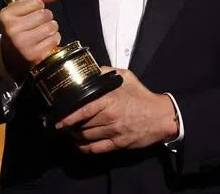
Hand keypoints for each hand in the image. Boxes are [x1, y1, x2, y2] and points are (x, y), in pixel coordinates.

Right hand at [0, 0, 60, 79]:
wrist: (11, 55)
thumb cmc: (18, 26)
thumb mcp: (20, 8)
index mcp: (6, 15)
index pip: (35, 1)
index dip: (37, 5)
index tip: (30, 11)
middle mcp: (12, 30)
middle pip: (45, 13)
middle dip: (46, 16)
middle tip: (37, 22)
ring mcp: (23, 44)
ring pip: (52, 26)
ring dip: (51, 27)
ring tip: (41, 31)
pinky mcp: (34, 56)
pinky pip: (55, 39)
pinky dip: (53, 38)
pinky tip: (44, 41)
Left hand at [54, 68, 178, 152]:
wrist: (161, 117)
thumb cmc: (142, 96)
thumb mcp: (126, 77)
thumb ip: (107, 72)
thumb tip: (91, 71)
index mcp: (110, 100)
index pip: (83, 110)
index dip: (68, 117)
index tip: (58, 119)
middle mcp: (110, 118)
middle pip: (82, 126)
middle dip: (69, 126)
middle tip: (62, 124)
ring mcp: (114, 132)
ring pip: (86, 138)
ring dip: (75, 136)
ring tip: (70, 132)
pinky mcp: (118, 145)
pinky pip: (95, 149)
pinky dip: (84, 149)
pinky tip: (79, 145)